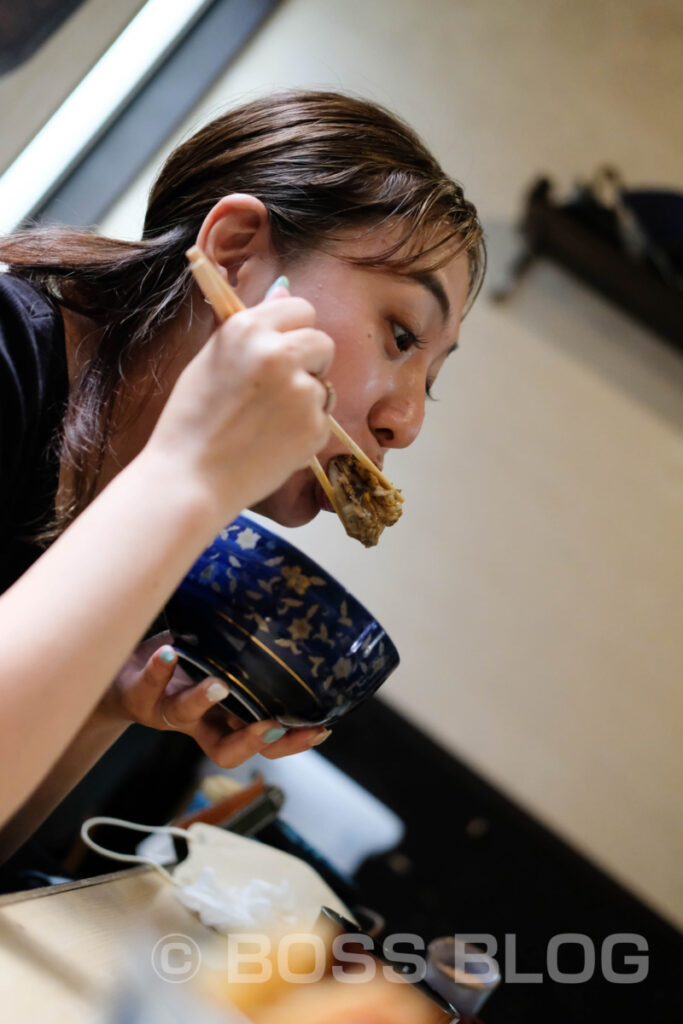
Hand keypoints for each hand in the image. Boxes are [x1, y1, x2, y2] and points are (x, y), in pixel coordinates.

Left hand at [100, 634, 329, 767]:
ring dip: (204, 701)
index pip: (265, 742)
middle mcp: (198, 722)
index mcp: (225, 719)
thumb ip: (249, 653)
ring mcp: (166, 710)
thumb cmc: (177, 664)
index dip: (291, 744)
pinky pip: (147, 686)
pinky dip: (158, 670)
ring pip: (185, 717)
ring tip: (219, 685)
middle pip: (227, 750)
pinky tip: (169, 652)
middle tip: (273, 725)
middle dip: (252, 741)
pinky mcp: (138, 693)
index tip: (320, 730)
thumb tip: (296, 613)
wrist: (113, 671)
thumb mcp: (218, 662)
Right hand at [145, 285, 333, 522]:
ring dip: (307, 400)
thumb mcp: (211, 359)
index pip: (301, 308)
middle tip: (279, 389)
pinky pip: (322, 420)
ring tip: (267, 421)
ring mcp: (301, 392)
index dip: (293, 331)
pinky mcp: (314, 427)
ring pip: (325, 385)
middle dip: (310, 362)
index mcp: (248, 329)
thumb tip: (283, 290)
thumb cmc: (192, 421)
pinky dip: (304, 431)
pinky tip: (273, 442)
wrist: (190, 478)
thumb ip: (251, 326)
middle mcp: (279, 353)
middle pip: (323, 342)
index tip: (282, 349)